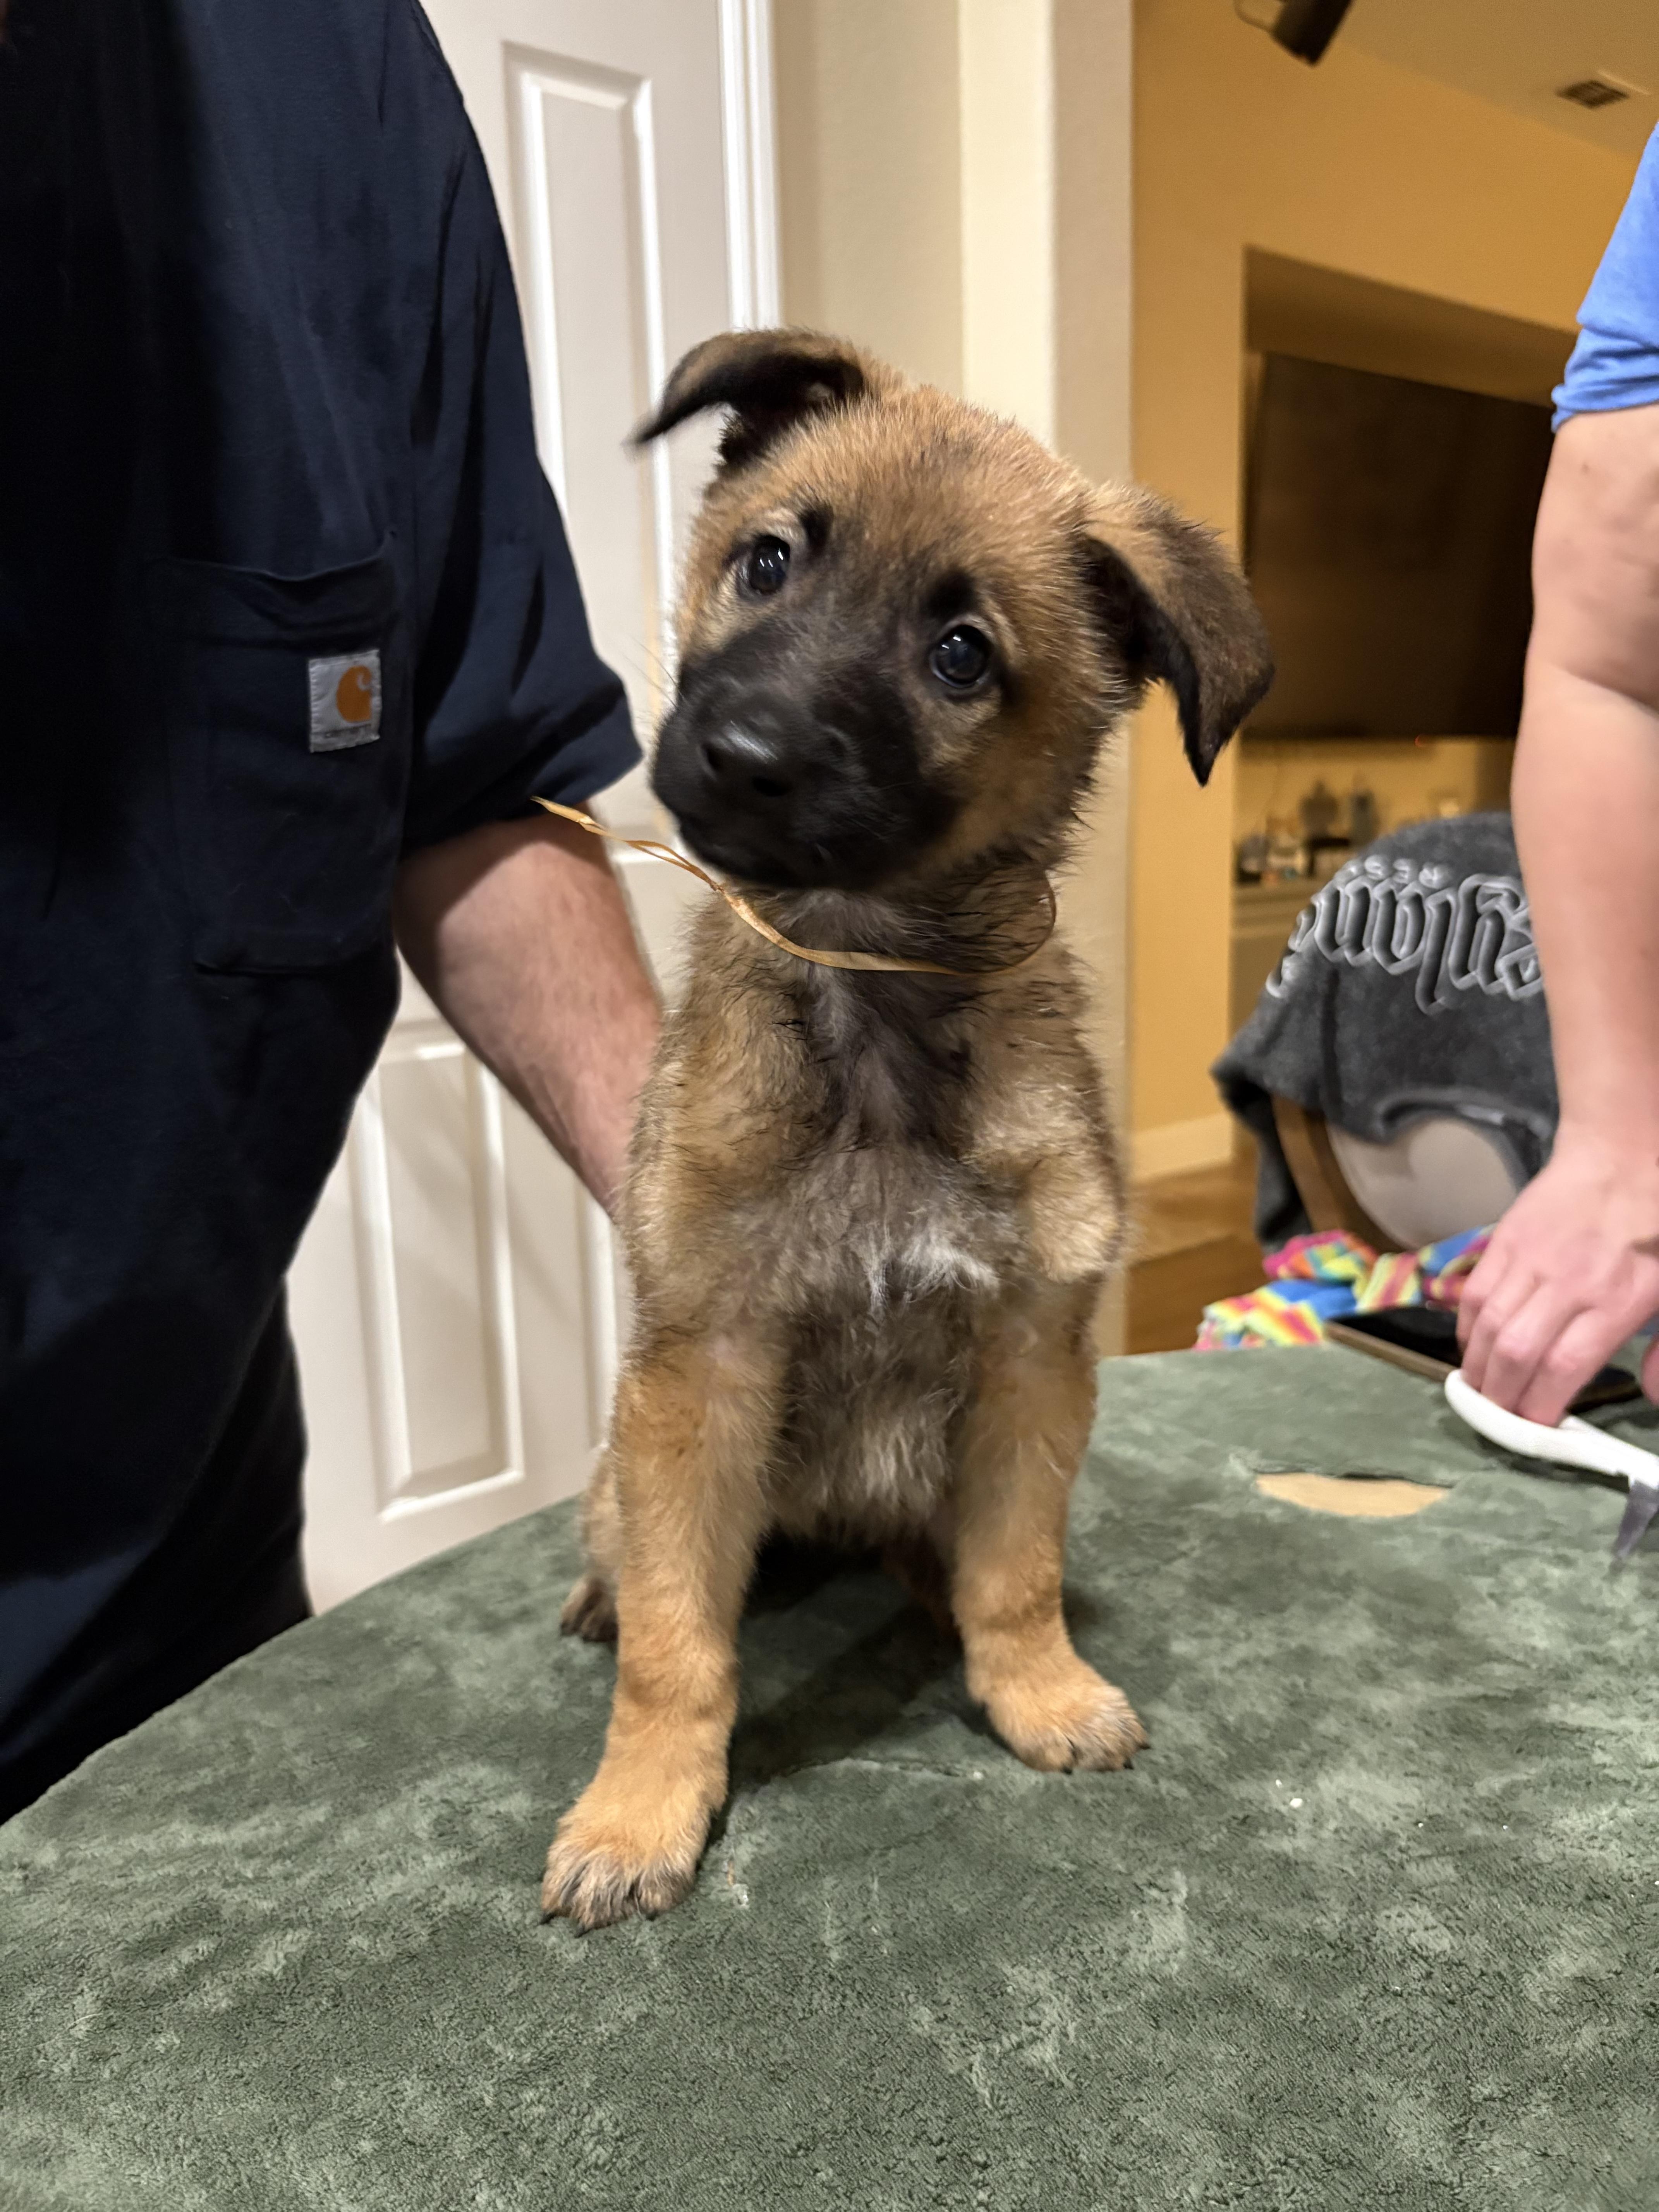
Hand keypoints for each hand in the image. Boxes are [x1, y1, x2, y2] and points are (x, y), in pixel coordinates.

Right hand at [1457, 1138, 1658, 1423]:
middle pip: (1518, 1354)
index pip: (1563, 1367)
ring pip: (1489, 1327)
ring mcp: (1530, 1260)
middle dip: (1502, 1398)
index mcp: (1616, 1300)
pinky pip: (1475, 1295)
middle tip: (1500, 1420)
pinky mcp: (1505, 1240)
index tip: (1536, 1429)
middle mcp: (1567, 1284)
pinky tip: (1474, 1348)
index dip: (1540, 1407)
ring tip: (1480, 1393)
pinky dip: (1467, 1330)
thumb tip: (1650, 1394)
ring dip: (1478, 1368)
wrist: (1624, 1152)